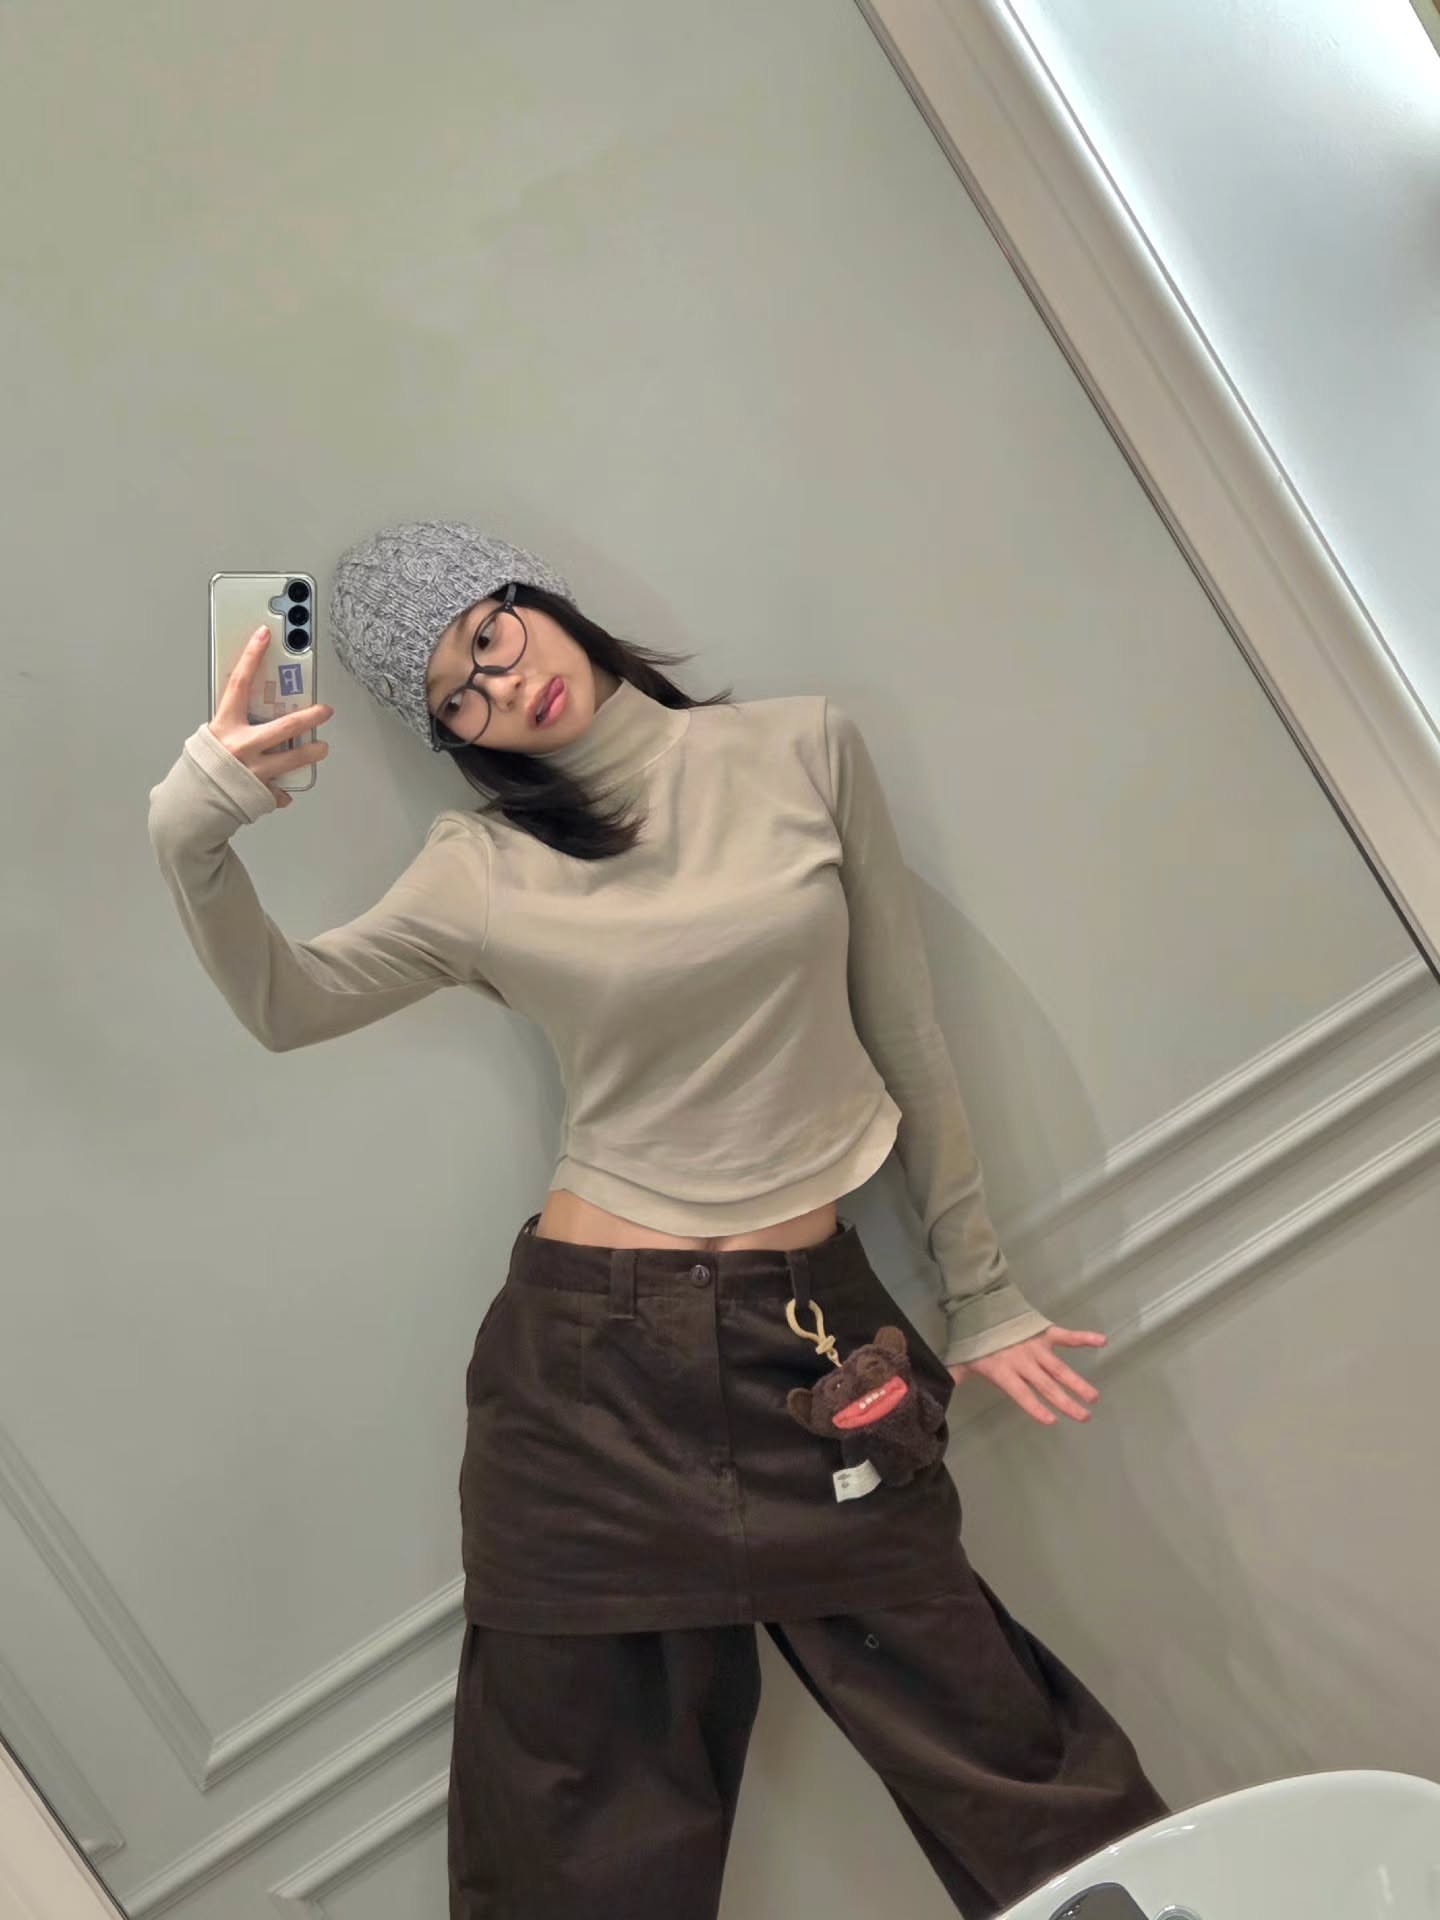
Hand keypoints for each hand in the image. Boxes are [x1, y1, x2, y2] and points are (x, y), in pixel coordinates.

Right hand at [212, 625, 332, 809]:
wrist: (188, 806)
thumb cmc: (199, 769)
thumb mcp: (211, 738)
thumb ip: (233, 726)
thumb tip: (256, 714)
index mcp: (224, 726)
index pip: (239, 683)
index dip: (252, 656)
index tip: (265, 636)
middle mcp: (240, 746)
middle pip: (283, 727)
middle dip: (308, 717)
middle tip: (325, 711)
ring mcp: (252, 770)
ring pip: (292, 758)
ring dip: (311, 753)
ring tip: (321, 748)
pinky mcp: (259, 792)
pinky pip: (278, 790)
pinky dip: (282, 791)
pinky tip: (284, 791)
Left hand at [948, 1327, 1104, 1425]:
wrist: (982, 1302)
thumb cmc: (974, 1337)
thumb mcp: (963, 1360)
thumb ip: (955, 1377)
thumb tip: (937, 1393)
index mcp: (1004, 1371)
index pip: (1022, 1394)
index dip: (1035, 1407)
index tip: (1051, 1421)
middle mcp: (1023, 1361)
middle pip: (1047, 1386)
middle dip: (1066, 1402)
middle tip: (1084, 1417)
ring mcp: (1036, 1346)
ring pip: (1060, 1368)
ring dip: (1078, 1383)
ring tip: (1094, 1397)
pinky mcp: (1045, 1332)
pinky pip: (1067, 1336)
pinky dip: (1084, 1338)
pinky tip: (1102, 1341)